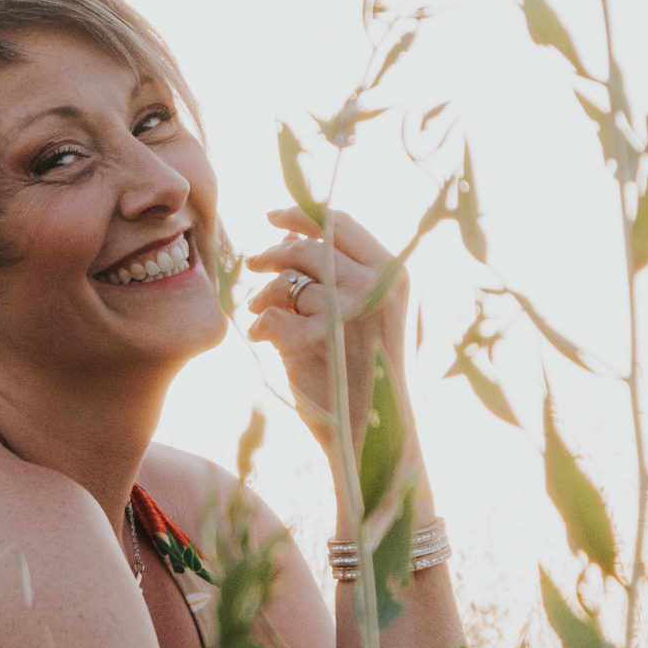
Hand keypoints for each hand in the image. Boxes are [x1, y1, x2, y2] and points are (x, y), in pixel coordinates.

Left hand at [246, 206, 414, 485]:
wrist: (374, 433)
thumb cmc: (369, 371)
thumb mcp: (375, 313)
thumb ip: (346, 273)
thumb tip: (291, 235)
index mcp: (393, 274)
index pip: (339, 222)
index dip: (299, 214)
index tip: (272, 217)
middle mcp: (372, 287)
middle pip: (306, 247)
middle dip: (272, 253)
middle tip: (254, 264)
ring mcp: (343, 312)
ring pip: (284, 283)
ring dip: (263, 294)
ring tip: (259, 310)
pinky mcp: (312, 341)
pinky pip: (268, 316)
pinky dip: (260, 326)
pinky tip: (263, 338)